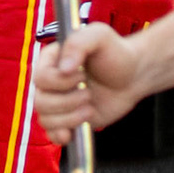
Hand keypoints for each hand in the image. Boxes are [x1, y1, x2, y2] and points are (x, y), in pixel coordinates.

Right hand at [33, 21, 146, 144]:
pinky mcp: (68, 119)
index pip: (41, 77)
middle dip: (68, 102)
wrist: (133, 76)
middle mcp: (51, 81)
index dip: (60, 82)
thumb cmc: (116, 52)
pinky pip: (51, 133)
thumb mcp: (99, 36)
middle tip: (89, 94)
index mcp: (52, 60)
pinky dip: (59, 136)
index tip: (82, 74)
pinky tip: (71, 134)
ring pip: (45, 119)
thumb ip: (78, 43)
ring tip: (90, 108)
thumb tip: (63, 69)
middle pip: (40, 101)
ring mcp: (58, 101)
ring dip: (70, 118)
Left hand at [85, 0, 173, 35]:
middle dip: (113, 30)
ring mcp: (145, 6)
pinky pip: (152, 24)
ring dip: (130, 29)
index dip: (96, 25)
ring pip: (135, 31)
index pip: (97, 22)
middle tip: (113, 26)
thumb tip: (81, 16)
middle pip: (116, 30)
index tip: (97, 24)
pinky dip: (146, 24)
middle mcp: (125, 3)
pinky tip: (141, 18)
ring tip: (127, 21)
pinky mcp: (162, 6)